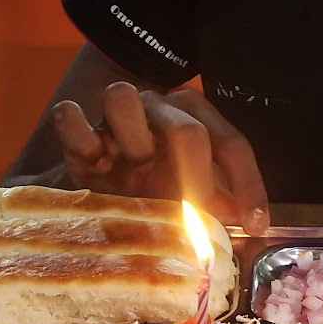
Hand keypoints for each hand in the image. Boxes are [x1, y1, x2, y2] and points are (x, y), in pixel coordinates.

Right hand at [52, 82, 270, 233]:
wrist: (105, 201)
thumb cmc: (158, 194)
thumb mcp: (194, 198)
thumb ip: (221, 204)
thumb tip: (251, 225)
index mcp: (196, 119)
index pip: (232, 145)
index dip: (248, 185)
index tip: (254, 224)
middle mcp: (159, 109)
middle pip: (186, 130)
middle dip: (195, 178)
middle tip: (190, 212)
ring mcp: (116, 117)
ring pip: (120, 97)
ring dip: (132, 140)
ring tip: (132, 174)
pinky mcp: (78, 134)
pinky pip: (69, 116)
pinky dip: (79, 136)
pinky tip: (96, 166)